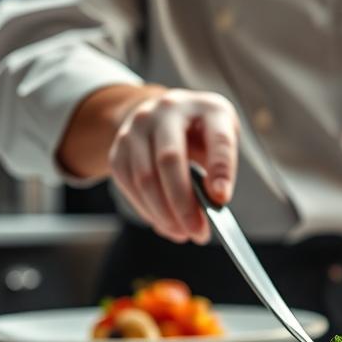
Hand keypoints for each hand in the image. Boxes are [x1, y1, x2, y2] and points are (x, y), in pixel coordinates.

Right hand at [108, 89, 238, 243]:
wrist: (163, 114)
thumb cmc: (201, 132)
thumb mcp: (222, 139)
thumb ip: (221, 167)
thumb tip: (214, 202)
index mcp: (206, 107)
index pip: (217, 138)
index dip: (220, 169)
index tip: (222, 199)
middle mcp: (167, 110)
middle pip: (169, 160)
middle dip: (184, 204)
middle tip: (198, 233)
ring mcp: (137, 128)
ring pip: (144, 178)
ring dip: (164, 214)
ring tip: (183, 233)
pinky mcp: (118, 149)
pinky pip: (129, 185)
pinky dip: (147, 211)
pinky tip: (164, 223)